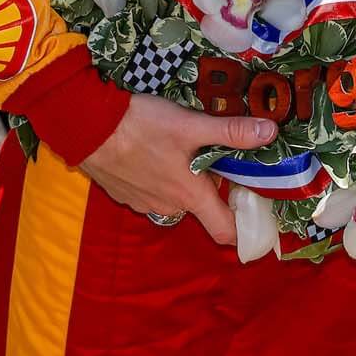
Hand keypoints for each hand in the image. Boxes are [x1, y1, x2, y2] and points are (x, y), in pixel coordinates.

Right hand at [78, 94, 276, 246]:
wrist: (86, 127)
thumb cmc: (141, 127)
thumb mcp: (192, 125)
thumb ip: (231, 131)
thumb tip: (270, 132)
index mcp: (190, 195)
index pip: (225, 231)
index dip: (246, 228)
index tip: (260, 214)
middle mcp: (168, 206)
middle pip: (203, 209)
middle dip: (216, 190)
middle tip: (225, 161)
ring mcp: (143, 202)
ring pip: (177, 198)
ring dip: (187, 181)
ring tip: (190, 150)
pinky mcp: (124, 194)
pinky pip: (154, 192)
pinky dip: (163, 178)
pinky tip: (159, 151)